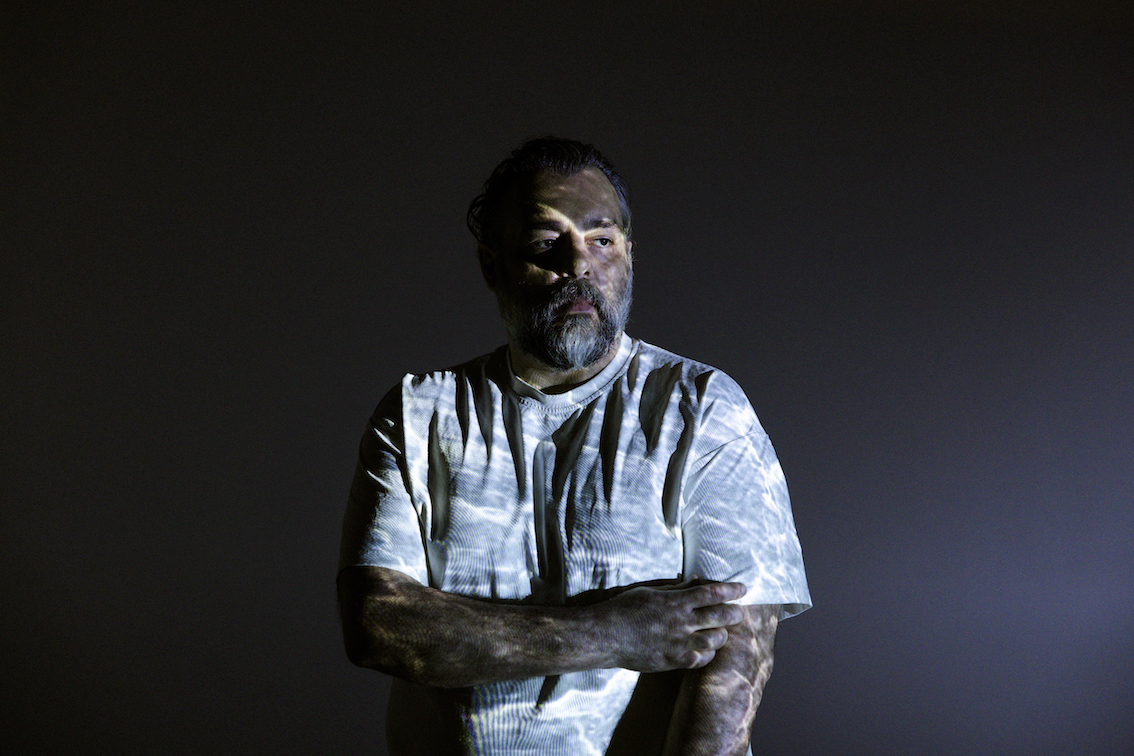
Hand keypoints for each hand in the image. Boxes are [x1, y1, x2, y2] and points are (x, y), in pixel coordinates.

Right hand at [600, 579, 746, 671]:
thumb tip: (697, 581)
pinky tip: (706, 649)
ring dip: (722, 634)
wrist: (606, 636)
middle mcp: (680, 621)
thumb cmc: (625, 609)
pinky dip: (708, 653)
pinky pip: (701, 659)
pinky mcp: (673, 660)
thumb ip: (676, 589)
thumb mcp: (651, 592)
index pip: (712, 593)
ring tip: (721, 631)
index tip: (742, 589)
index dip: (731, 590)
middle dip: (735, 613)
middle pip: (719, 616)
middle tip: (739, 611)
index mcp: (675, 601)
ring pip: (714, 639)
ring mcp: (677, 643)